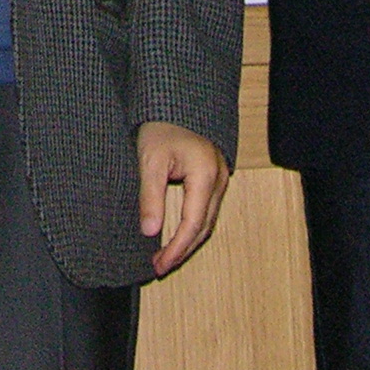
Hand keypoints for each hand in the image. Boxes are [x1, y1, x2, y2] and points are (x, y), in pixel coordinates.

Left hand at [137, 122, 230, 277]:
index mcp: (205, 175)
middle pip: (204, 227)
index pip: (193, 224)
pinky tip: (176, 235)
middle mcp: (219, 179)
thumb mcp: (150, 161)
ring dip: (188, 241)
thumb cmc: (161, 126)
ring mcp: (220, 178)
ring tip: (165, 256)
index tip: (159, 264)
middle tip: (159, 266)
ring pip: (207, 221)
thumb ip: (151, 197)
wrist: (173, 103)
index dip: (176, 248)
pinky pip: (207, 210)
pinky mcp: (214, 177)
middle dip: (182, 250)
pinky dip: (193, 227)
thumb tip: (150, 232)